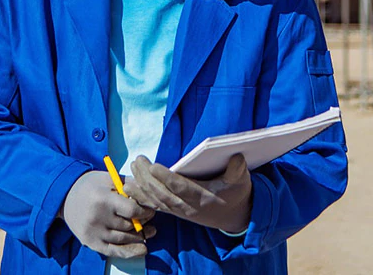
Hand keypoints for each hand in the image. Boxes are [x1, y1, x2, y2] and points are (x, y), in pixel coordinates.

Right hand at [61, 171, 156, 258]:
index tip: (150, 210)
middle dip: (143, 224)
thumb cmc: (91, 185)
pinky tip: (142, 250)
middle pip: (129, 226)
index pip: (132, 211)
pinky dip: (129, 252)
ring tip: (150, 233)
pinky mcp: (90, 242)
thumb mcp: (109, 178)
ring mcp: (93, 232)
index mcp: (103, 199)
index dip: (145, 212)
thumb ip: (130, 183)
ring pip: (123, 239)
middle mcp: (97, 218)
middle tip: (151, 221)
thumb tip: (150, 191)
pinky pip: (113, 251)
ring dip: (139, 238)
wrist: (64, 196)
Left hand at [125, 154, 251, 233]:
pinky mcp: (176, 212)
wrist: (234, 216)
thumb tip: (237, 157)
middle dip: (147, 178)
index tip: (153, 166)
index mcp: (203, 197)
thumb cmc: (236, 194)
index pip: (181, 188)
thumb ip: (238, 170)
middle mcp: (189, 206)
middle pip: (163, 193)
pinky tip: (130, 188)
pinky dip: (141, 197)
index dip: (166, 178)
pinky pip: (155, 206)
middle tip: (138, 160)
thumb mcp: (242, 182)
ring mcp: (180, 211)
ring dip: (141, 186)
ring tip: (131, 170)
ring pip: (156, 200)